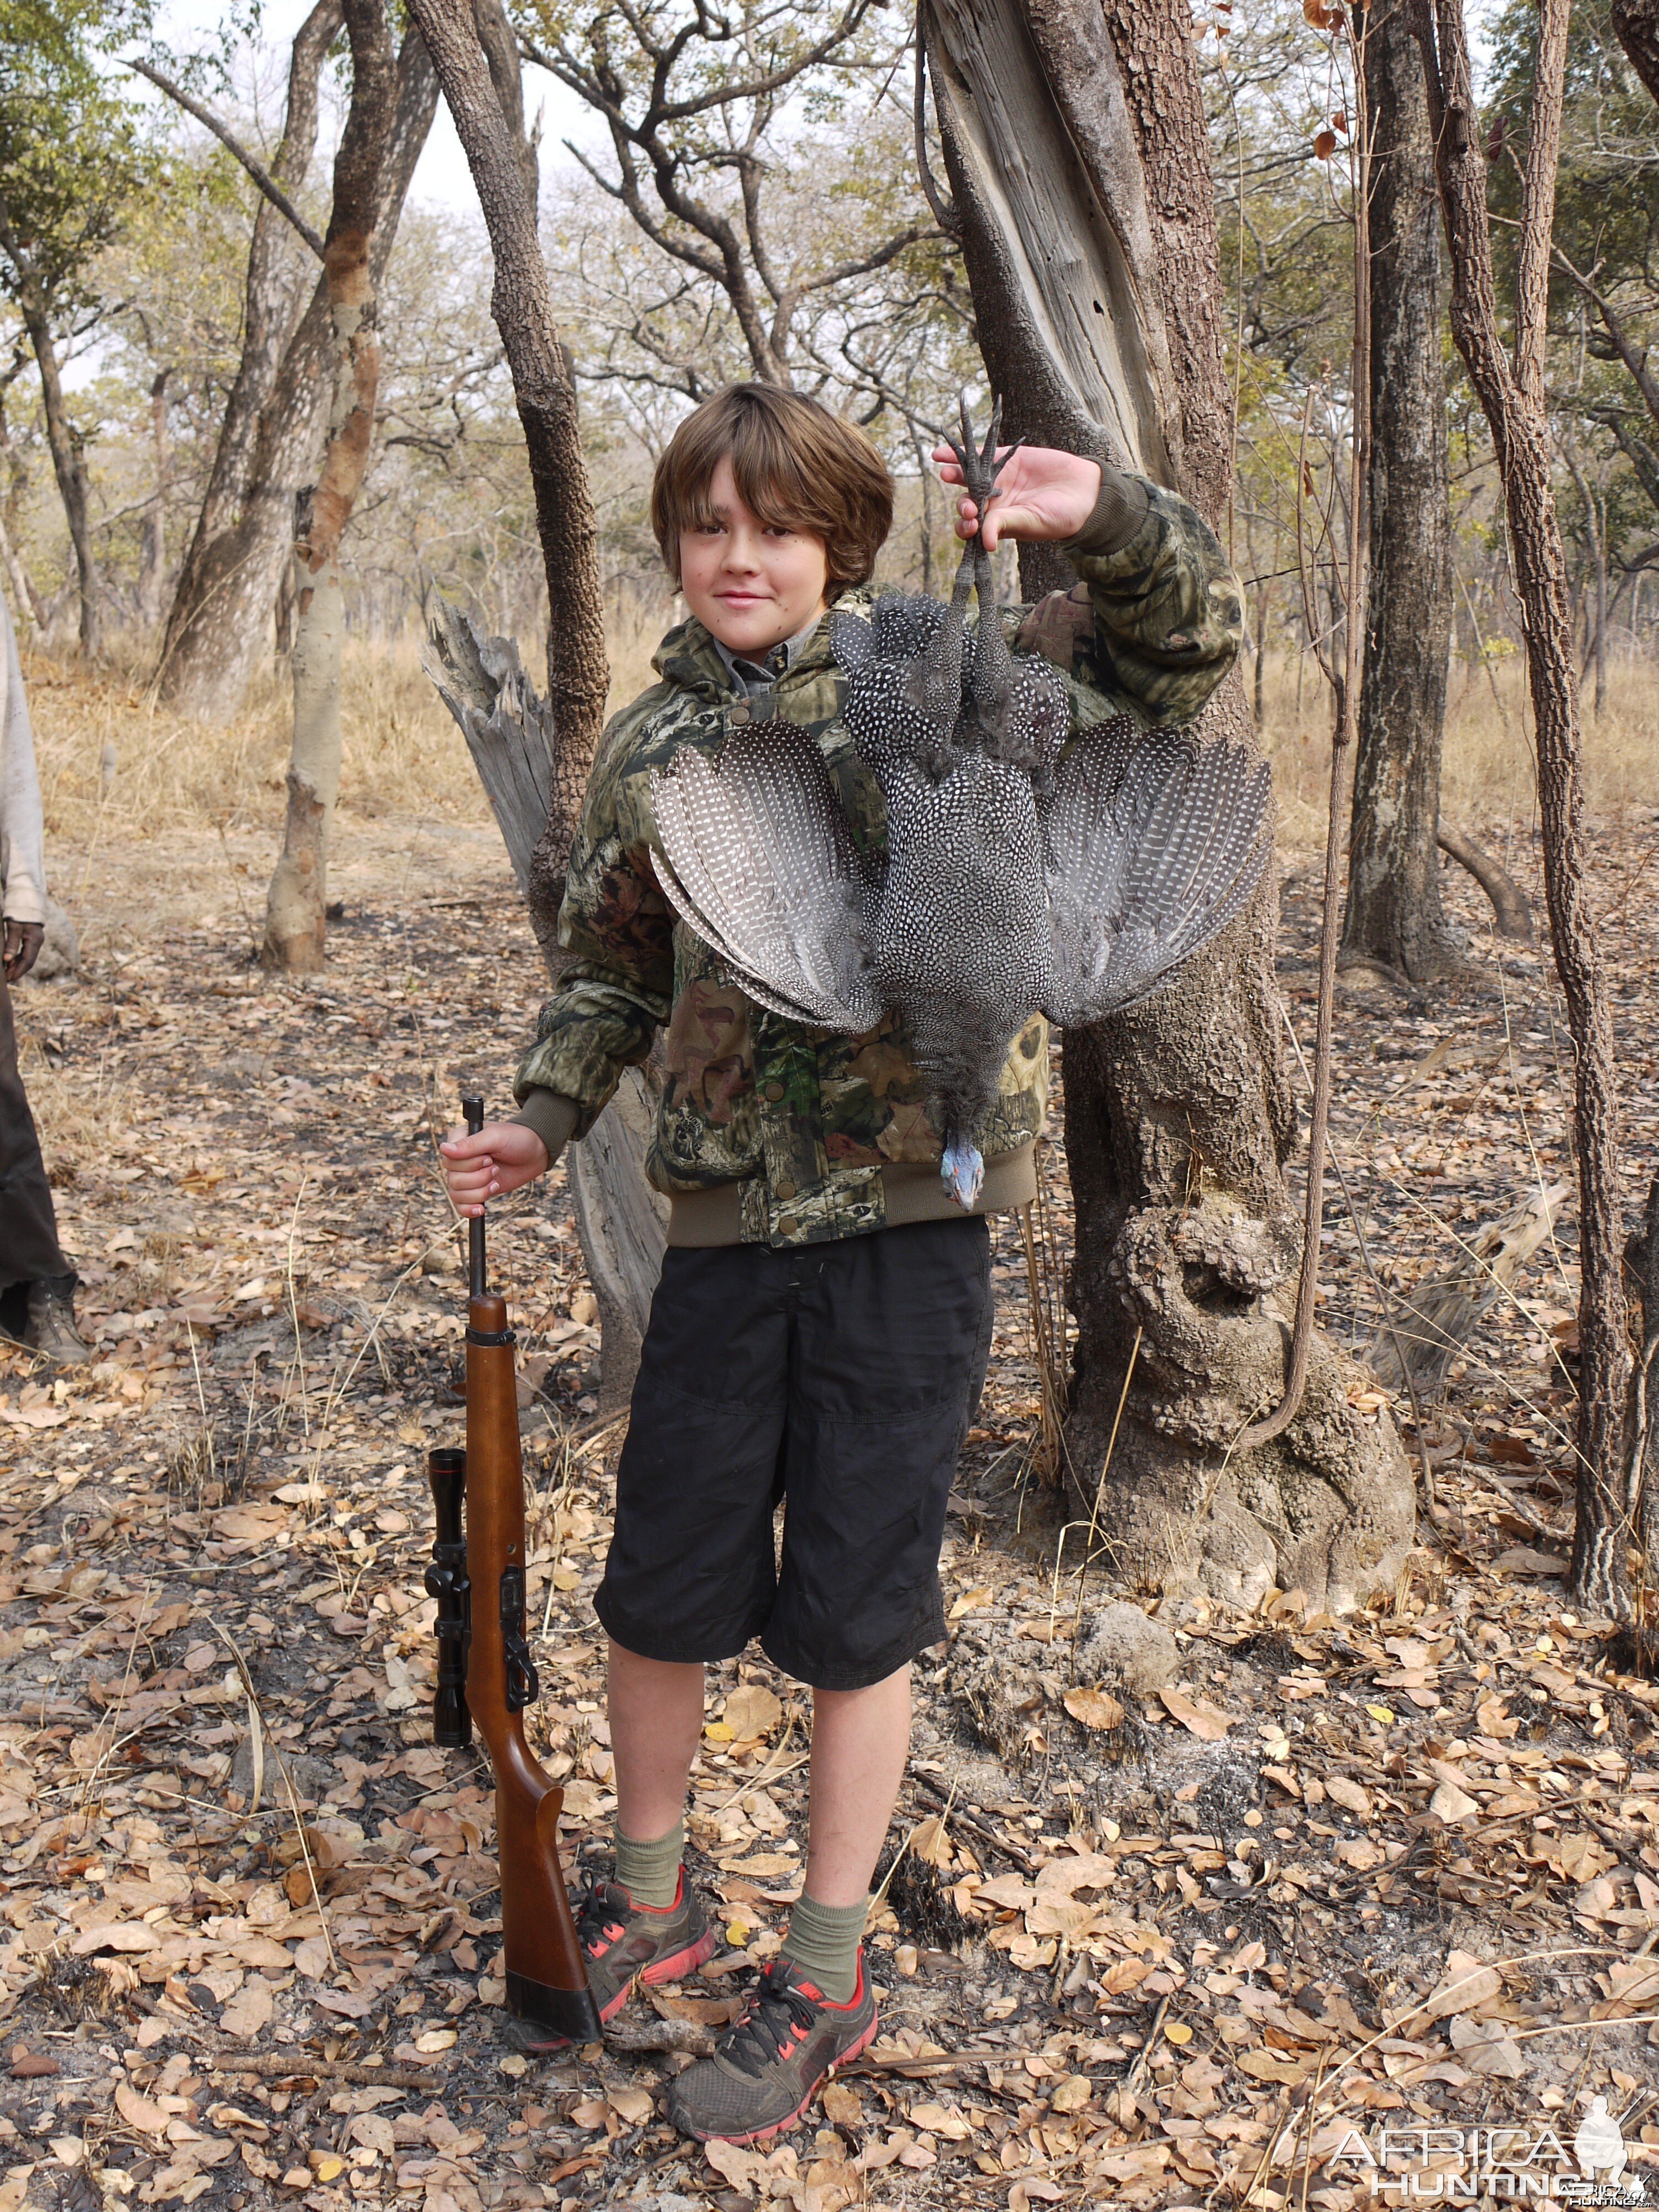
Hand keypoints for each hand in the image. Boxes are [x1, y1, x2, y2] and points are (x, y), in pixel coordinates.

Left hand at [2, 919, 43, 983]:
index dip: (18, 971)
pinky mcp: (32, 940)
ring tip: (7, 973)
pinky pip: (26, 953)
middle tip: (7, 979)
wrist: (26, 902)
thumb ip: (11, 943)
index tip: (9, 978)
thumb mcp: (13, 927)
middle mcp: (38, 943)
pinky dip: (18, 960)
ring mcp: (36, 942)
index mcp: (34, 940)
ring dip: (18, 966)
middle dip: (18, 971)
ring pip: (28, 959)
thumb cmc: (18, 913)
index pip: (28, 961)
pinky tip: (10, 963)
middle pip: (29, 962)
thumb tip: (6, 960)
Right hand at [439, 1119, 549, 1217]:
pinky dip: (469, 1209)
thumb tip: (443, 1149)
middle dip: (478, 1178)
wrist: (535, 1153)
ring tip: (496, 1181)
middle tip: (495, 1167)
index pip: (449, 1161)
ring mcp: (466, 1176)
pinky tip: (481, 1208)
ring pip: (456, 1194)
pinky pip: (460, 1206)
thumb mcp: (495, 1138)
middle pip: (453, 1180)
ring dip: (479, 1192)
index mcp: (458, 1140)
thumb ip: (470, 1145)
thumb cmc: (516, 1139)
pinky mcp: (474, 1190)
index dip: (469, 1164)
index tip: (489, 1158)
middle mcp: (458, 1159)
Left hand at [932, 442, 1102, 551]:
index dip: (965, 526)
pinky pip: (983, 454)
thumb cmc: (1059, 516)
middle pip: (968, 502)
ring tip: (944, 468)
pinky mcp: (1008, 458)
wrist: (1084, 492)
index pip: (972, 527)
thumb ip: (1005, 524)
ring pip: (970, 477)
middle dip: (963, 503)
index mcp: (998, 523)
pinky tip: (943, 452)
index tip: (970, 524)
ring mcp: (999, 479)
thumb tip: (984, 542)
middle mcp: (994, 503)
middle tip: (966, 505)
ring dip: (955, 472)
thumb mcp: (1031, 522)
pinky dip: (966, 451)